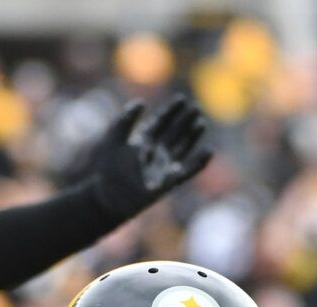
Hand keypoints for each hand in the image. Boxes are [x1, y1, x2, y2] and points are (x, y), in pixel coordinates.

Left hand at [83, 95, 211, 222]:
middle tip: (196, 106)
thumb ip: (125, 120)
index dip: (171, 111)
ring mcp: (163, 167)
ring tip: (201, 123)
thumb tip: (141, 102)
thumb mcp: (114, 139)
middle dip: (185, 120)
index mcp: (142, 141)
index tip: (182, 99)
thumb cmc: (108, 170)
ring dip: (192, 136)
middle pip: (174, 133)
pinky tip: (208, 151)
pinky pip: (187, 172)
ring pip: (182, 148)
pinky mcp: (169, 183)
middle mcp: (155, 152)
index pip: (160, 122)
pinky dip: (198, 163)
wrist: (109, 198)